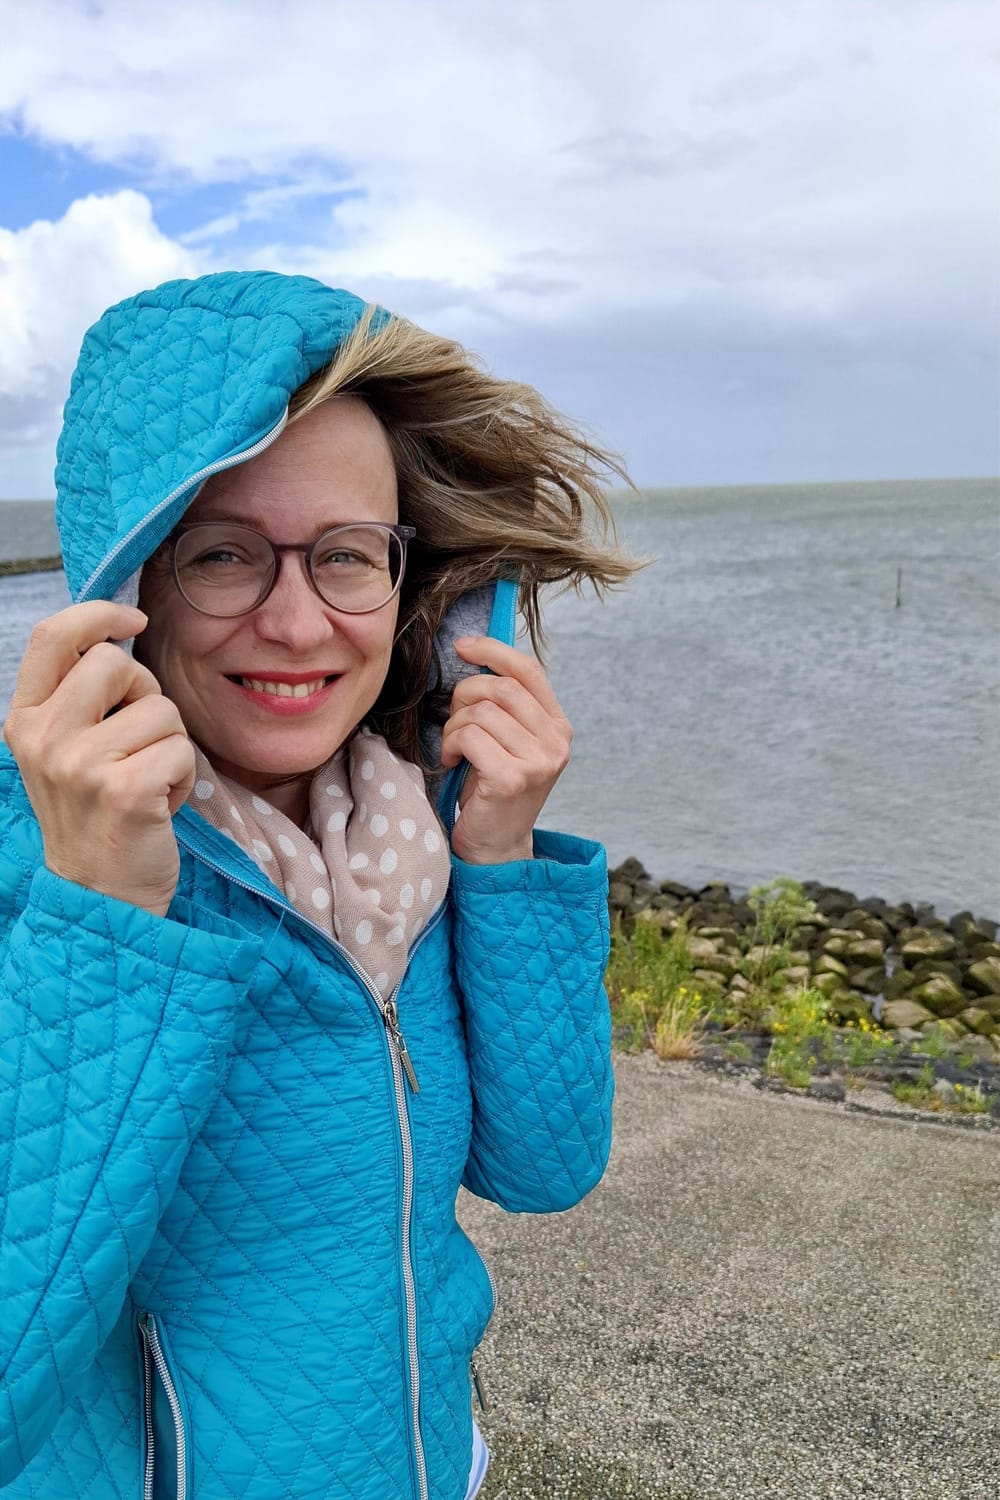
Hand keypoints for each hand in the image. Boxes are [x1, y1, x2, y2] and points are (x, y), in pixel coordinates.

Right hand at [4, 602, 195, 916]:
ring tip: (147, 781)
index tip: (134, 619)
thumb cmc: (96, 815)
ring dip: (169, 743)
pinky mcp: (123, 790)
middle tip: (141, 740)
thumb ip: (78, 699)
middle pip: (117, 661)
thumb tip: (115, 634)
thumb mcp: (65, 751)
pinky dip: (183, 776)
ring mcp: (80, 764)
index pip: (53, 636)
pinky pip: (181, 749)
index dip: (99, 613)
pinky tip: (160, 804)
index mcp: (25, 721)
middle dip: (147, 693)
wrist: (100, 895)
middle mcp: (44, 738)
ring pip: (160, 707)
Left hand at [439, 637, 571, 864]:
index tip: (462, 646)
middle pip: (500, 688)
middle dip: (464, 698)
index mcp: (558, 726)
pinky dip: (452, 745)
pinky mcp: (513, 778)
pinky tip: (454, 762)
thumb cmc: (493, 789)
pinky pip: (470, 736)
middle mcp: (556, 742)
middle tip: (455, 724)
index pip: (528, 670)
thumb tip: (474, 653)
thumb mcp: (509, 742)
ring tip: (455, 748)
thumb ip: (506, 706)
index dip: (493, 650)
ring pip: (481, 712)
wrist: (496, 846)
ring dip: (454, 726)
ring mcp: (539, 761)